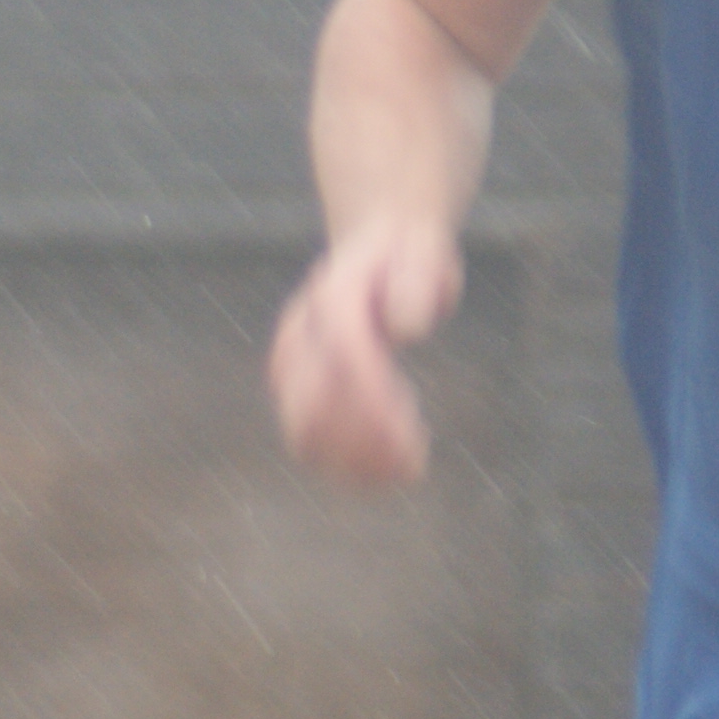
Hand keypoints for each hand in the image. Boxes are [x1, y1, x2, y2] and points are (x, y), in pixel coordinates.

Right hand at [268, 218, 463, 487]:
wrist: (378, 250)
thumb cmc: (409, 262)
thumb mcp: (426, 259)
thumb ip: (416, 288)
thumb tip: (403, 329)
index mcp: (332, 297)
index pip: (344, 358)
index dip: (375, 404)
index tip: (414, 436)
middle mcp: (301, 334)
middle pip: (310, 407)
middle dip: (362, 444)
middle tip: (413, 459)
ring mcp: (292, 364)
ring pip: (304, 435)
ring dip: (354, 464)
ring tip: (408, 465)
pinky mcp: (296, 391)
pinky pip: (310, 445)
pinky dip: (347, 468)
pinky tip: (392, 467)